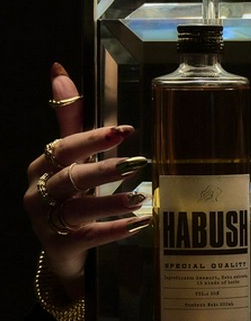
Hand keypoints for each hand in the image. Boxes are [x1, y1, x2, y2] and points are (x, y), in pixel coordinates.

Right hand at [23, 63, 150, 299]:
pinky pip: (90, 236)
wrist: (61, 249)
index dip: (93, 138)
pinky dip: (115, 230)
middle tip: (139, 162)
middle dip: (105, 169)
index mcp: (43, 166)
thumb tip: (60, 70)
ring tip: (140, 198)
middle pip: (72, 177)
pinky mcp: (61, 245)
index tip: (125, 130)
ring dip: (111, 201)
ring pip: (80, 208)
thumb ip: (69, 120)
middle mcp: (40, 191)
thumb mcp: (69, 159)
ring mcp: (47, 220)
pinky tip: (138, 224)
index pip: (65, 148)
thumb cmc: (69, 197)